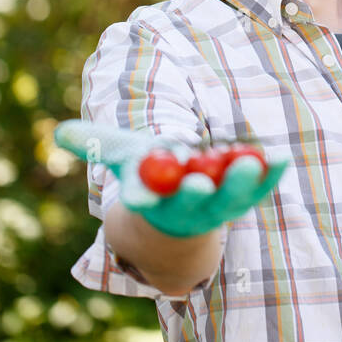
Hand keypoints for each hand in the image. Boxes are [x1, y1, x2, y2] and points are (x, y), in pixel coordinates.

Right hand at [54, 120, 289, 237]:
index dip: (143, 196)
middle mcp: (183, 207)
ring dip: (241, 183)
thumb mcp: (121, 154)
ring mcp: (217, 207)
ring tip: (250, 163)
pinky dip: (271, 174)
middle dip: (196, 192)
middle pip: (191, 202)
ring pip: (230, 199)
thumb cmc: (148, 170)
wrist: (180, 201)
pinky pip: (260, 188)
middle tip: (202, 180)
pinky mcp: (244, 198)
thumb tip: (59, 133)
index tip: (140, 196)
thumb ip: (94, 143)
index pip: (142, 199)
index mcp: (151, 198)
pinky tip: (282, 157)